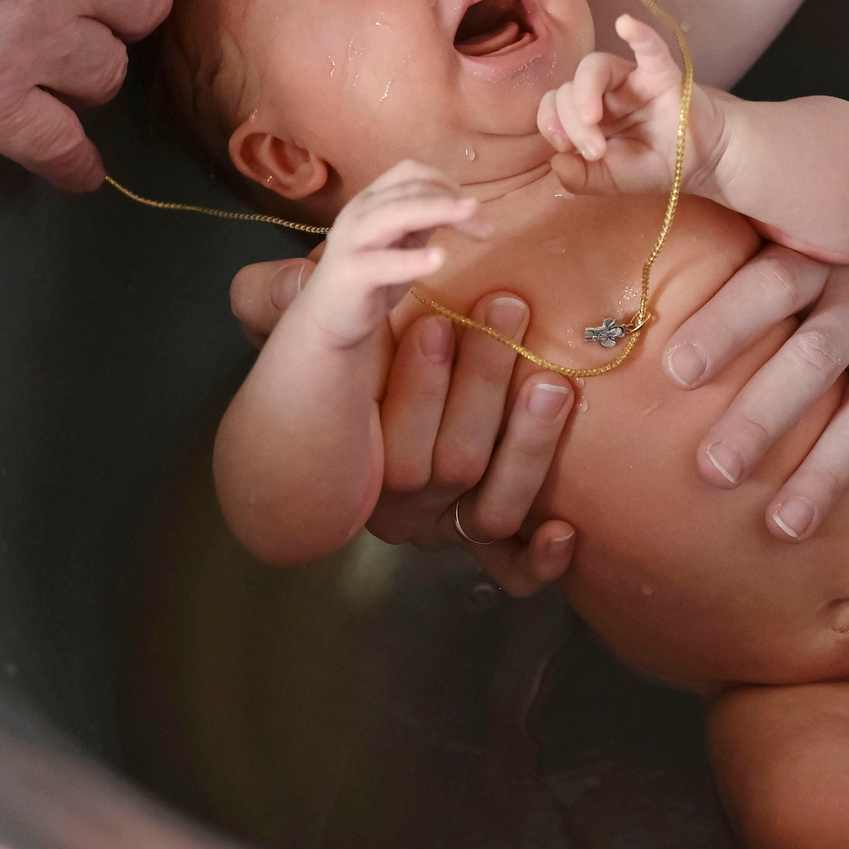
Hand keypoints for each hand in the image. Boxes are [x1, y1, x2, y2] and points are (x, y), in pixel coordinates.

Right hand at [231, 257, 577, 596]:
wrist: (389, 402)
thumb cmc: (355, 350)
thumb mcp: (311, 324)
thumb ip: (282, 299)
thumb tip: (300, 274)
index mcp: (359, 465)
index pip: (391, 445)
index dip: (417, 385)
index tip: (435, 321)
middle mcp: (406, 506)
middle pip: (452, 465)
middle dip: (482, 385)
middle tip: (507, 312)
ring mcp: (453, 528)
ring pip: (493, 509)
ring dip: (526, 446)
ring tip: (550, 382)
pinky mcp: (498, 548)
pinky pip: (515, 574)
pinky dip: (541, 561)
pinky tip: (566, 529)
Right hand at [296, 160, 486, 347]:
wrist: (329, 318)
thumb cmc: (372, 276)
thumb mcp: (403, 241)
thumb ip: (425, 221)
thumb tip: (465, 207)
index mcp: (372, 200)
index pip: (411, 173)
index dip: (446, 183)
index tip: (473, 209)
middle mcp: (359, 211)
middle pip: (409, 190)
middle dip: (450, 201)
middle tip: (483, 222)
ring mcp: (352, 240)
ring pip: (395, 213)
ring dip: (436, 211)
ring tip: (469, 219)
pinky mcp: (349, 272)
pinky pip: (381, 261)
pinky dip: (411, 259)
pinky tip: (438, 259)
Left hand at [537, 14, 715, 198]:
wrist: (700, 164)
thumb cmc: (652, 166)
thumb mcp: (610, 181)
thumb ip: (580, 178)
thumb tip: (557, 162)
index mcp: (586, 114)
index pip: (554, 105)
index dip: (551, 124)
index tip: (566, 151)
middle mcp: (603, 91)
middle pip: (568, 88)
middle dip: (573, 123)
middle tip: (595, 151)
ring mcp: (631, 79)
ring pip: (594, 66)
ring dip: (584, 90)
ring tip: (591, 117)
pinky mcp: (661, 73)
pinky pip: (649, 48)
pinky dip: (638, 34)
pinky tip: (626, 24)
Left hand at [658, 112, 848, 558]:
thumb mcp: (816, 191)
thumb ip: (753, 224)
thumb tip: (647, 219)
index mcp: (824, 247)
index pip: (768, 284)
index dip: (725, 324)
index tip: (676, 371)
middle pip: (811, 360)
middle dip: (763, 417)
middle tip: (711, 470)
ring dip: (827, 473)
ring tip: (783, 528)